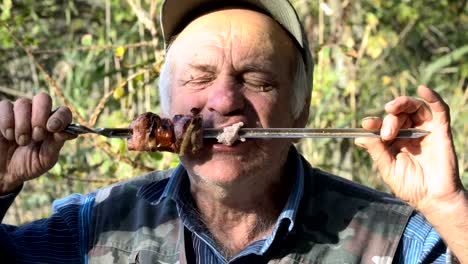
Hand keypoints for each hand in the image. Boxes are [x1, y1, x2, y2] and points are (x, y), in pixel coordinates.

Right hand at [0, 92, 75, 193]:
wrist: (4, 172)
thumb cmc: (27, 164)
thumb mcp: (45, 159)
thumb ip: (57, 144)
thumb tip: (72, 132)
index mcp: (52, 124)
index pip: (63, 111)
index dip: (60, 116)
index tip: (53, 128)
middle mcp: (37, 114)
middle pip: (43, 98)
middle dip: (40, 116)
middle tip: (37, 136)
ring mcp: (19, 111)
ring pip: (23, 103)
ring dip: (23, 125)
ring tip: (21, 141)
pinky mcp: (2, 112)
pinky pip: (5, 106)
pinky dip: (7, 122)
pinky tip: (8, 135)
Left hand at [355, 85, 463, 212]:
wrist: (432, 199)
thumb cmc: (410, 186)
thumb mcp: (388, 168)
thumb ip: (377, 151)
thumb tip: (359, 138)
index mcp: (395, 141)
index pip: (383, 125)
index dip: (374, 122)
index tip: (366, 124)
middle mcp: (410, 133)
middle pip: (398, 114)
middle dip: (389, 119)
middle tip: (385, 132)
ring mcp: (426, 130)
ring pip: (415, 107)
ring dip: (402, 104)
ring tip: (392, 108)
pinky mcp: (441, 131)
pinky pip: (440, 110)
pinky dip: (432, 97)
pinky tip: (422, 89)